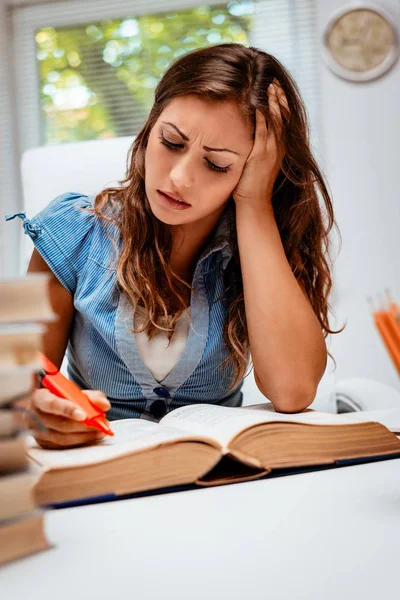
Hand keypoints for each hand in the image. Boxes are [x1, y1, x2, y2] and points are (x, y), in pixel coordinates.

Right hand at [20, 388, 110, 448]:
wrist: (46, 405)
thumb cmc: (61, 397)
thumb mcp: (75, 391)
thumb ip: (92, 396)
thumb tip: (104, 405)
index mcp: (39, 398)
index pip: (52, 404)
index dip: (68, 409)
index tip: (84, 415)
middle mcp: (34, 416)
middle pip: (60, 424)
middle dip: (83, 426)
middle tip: (100, 425)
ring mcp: (37, 432)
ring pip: (62, 438)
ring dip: (84, 436)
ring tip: (99, 432)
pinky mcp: (43, 444)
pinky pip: (62, 447)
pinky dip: (79, 442)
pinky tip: (89, 438)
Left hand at [233, 79, 288, 211]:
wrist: (254, 203)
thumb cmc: (252, 185)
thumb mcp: (258, 163)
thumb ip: (257, 148)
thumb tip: (248, 135)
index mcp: (280, 149)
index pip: (284, 121)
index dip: (281, 104)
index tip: (277, 89)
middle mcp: (278, 148)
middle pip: (283, 117)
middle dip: (278, 99)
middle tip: (274, 81)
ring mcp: (270, 152)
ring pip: (275, 122)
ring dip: (272, 104)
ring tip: (269, 87)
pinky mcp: (260, 156)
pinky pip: (262, 133)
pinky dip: (261, 118)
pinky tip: (257, 106)